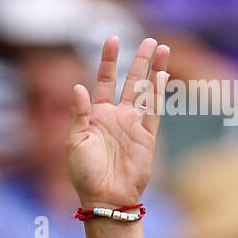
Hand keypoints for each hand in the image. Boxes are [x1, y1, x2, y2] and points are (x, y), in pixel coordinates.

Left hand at [67, 36, 168, 210]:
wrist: (106, 198)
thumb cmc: (85, 174)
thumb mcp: (74, 142)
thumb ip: (79, 114)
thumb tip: (79, 86)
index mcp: (96, 116)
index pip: (105, 81)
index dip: (109, 60)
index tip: (112, 39)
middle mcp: (116, 117)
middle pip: (130, 81)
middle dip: (139, 60)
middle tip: (149, 39)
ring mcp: (133, 125)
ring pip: (145, 91)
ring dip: (153, 70)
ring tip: (161, 48)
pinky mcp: (146, 137)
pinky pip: (154, 110)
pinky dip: (158, 92)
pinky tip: (162, 75)